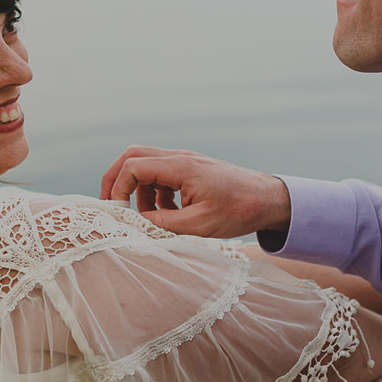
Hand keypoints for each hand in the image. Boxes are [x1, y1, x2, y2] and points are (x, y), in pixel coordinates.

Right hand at [100, 145, 290, 238]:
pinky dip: (156, 193)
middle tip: (112, 205)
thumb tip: (137, 221)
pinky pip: (162, 175)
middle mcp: (180, 158)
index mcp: (180, 167)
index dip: (118, 188)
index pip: (133, 166)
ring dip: (139, 190)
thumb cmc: (239, 210)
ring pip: (147, 166)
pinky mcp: (192, 170)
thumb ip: (164, 223)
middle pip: (134, 156)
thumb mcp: (199, 224)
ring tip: (150, 217)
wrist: (269, 200)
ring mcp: (186, 162)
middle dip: (117, 179)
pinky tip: (169, 213)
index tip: (118, 211)